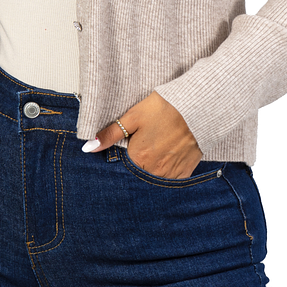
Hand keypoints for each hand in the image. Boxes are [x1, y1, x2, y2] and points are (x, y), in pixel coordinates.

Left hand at [85, 91, 201, 178]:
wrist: (197, 107)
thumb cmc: (164, 108)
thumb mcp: (133, 116)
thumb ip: (110, 134)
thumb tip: (88, 148)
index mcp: (138, 159)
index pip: (123, 165)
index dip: (125, 155)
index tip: (131, 144)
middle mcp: (154, 171)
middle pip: (139, 173)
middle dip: (139, 162)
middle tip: (147, 143)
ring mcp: (171, 174)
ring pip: (155, 177)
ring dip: (153, 167)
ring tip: (159, 146)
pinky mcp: (185, 172)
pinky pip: (171, 178)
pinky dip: (168, 170)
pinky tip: (169, 153)